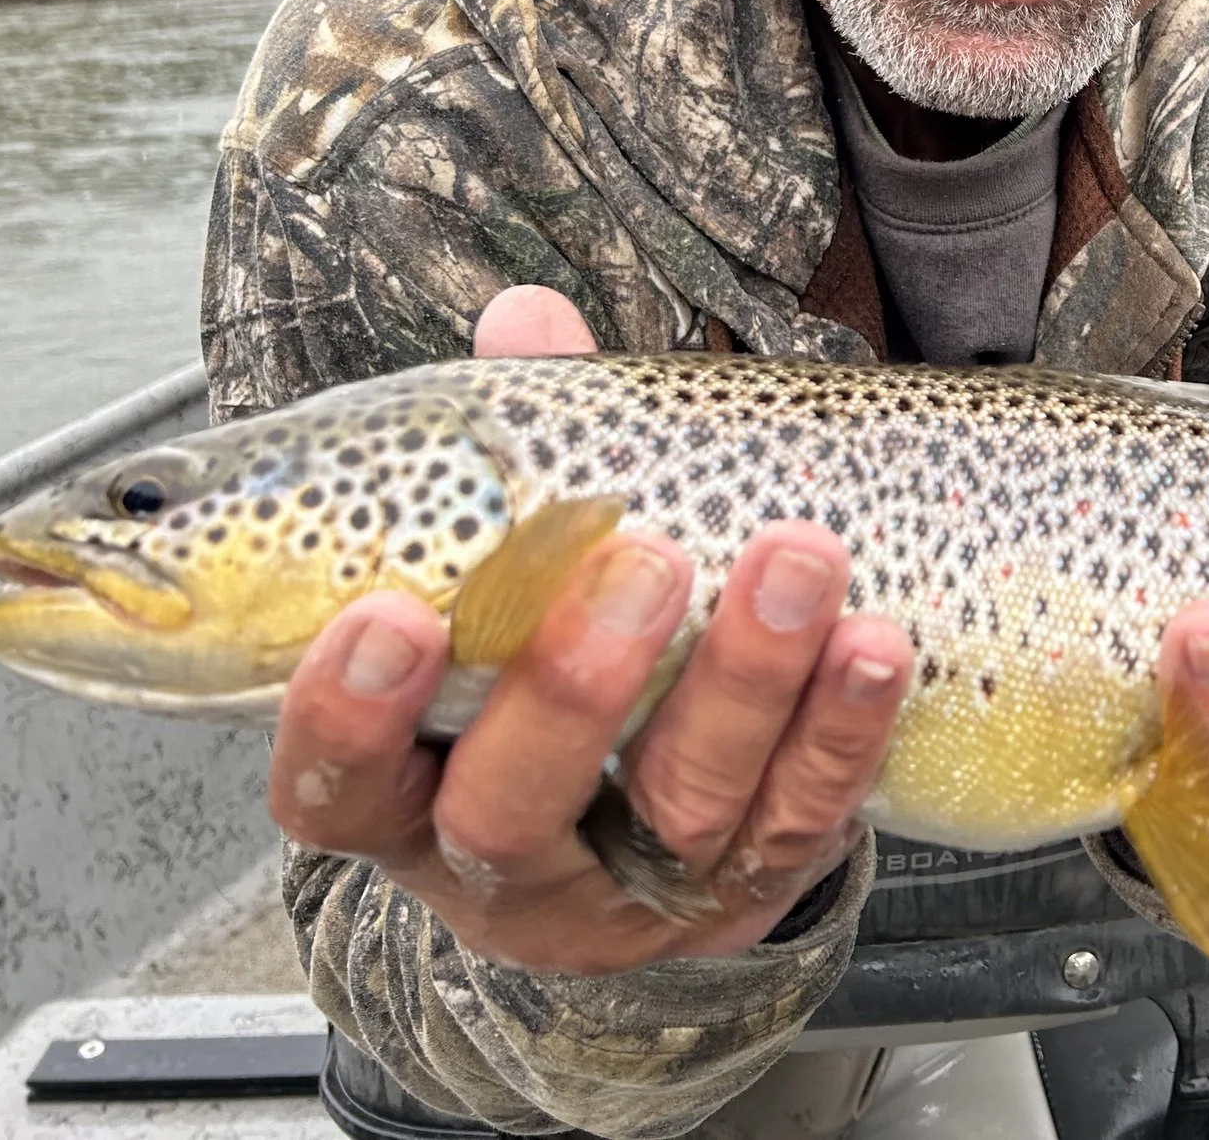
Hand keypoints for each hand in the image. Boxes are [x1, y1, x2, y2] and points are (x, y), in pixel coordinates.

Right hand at [267, 286, 913, 972]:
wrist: (649, 824)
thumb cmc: (549, 662)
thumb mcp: (511, 573)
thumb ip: (513, 452)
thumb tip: (528, 318)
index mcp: (406, 786)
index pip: (334, 787)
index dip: (346, 718)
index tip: (392, 616)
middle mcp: (503, 863)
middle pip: (508, 810)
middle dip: (572, 688)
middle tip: (640, 565)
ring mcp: (633, 890)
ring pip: (680, 810)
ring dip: (744, 682)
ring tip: (797, 561)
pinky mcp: (752, 887)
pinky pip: (803, 818)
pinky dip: (842, 729)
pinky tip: (874, 643)